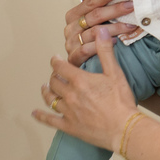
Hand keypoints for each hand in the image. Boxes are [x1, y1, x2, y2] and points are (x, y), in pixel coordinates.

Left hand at [34, 27, 138, 150]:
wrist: (124, 129)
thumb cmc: (121, 102)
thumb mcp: (115, 73)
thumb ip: (105, 51)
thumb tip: (100, 31)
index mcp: (80, 80)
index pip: (60, 67)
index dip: (56, 61)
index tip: (55, 59)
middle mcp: (70, 95)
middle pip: (54, 82)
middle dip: (54, 76)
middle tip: (56, 74)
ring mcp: (68, 111)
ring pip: (50, 99)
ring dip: (46, 92)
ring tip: (45, 88)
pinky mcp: (69, 126)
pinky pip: (50, 120)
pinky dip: (41, 116)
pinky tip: (35, 113)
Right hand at [64, 0, 136, 65]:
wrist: (81, 62)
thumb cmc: (87, 36)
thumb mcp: (88, 16)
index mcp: (73, 15)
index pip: (88, 3)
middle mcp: (70, 28)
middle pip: (94, 16)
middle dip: (114, 10)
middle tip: (131, 6)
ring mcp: (71, 43)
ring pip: (95, 32)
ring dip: (115, 28)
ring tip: (130, 25)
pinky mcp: (74, 58)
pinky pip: (88, 50)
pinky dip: (102, 45)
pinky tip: (116, 41)